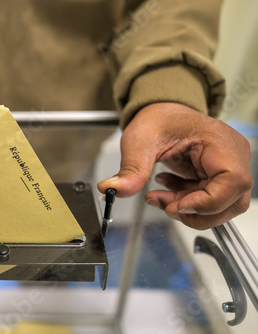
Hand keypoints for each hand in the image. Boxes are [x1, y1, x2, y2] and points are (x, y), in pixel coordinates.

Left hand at [97, 103, 252, 229]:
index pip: (233, 181)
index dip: (208, 201)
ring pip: (221, 206)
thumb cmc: (157, 119)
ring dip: (188, 209)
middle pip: (230, 200)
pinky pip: (208, 201)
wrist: (160, 113)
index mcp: (218, 140)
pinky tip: (167, 188)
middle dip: (194, 210)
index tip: (178, 205)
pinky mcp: (217, 176)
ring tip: (160, 196)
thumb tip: (112, 188)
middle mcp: (232, 154)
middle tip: (164, 204)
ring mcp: (227, 167)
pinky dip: (186, 202)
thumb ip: (131, 169)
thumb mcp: (139, 142)